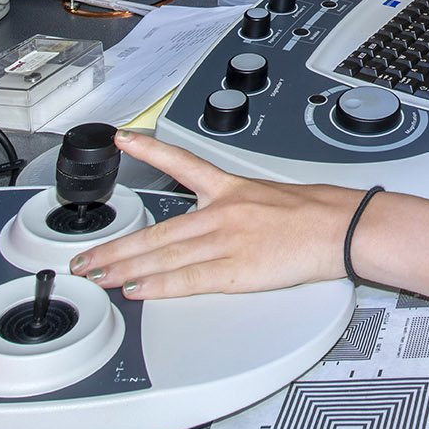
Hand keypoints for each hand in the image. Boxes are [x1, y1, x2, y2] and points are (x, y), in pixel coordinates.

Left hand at [68, 132, 358, 297]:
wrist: (343, 227)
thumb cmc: (318, 214)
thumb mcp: (272, 196)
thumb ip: (239, 208)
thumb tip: (218, 223)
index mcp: (230, 188)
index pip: (183, 162)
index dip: (149, 149)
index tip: (122, 139)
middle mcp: (221, 212)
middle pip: (158, 230)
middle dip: (116, 246)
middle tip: (85, 257)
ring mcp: (226, 241)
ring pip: (164, 254)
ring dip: (125, 267)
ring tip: (98, 276)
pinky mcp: (237, 269)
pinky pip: (189, 279)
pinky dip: (159, 285)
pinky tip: (138, 289)